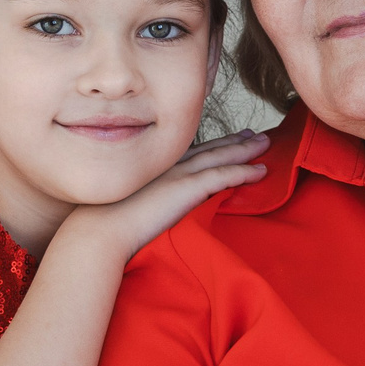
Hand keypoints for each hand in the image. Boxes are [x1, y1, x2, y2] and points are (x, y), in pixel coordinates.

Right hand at [68, 130, 268, 258]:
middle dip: (232, 141)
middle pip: (208, 149)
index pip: (189, 154)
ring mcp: (178, 174)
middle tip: (253, 134)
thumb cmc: (105, 227)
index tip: (226, 140)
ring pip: (220, 157)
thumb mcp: (127, 210)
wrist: (100, 231)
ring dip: (245, 150)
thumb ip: (143, 205)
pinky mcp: (187, 188)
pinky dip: (244, 172)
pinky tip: (261, 171)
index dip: (209, 146)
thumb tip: (148, 214)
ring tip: (265, 144)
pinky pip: (223, 176)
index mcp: (153, 169)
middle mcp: (167, 166)